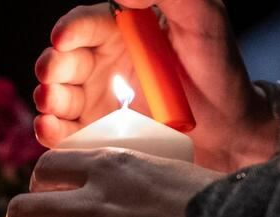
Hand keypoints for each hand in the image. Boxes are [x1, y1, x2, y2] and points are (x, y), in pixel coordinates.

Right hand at [34, 1, 278, 170]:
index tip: (64, 39)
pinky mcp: (98, 136)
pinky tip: (50, 129)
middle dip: (51, 67)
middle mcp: (103, 64)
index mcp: (120, 30)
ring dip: (47, 98)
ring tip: (50, 103)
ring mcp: (98, 102)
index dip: (69, 31)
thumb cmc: (218, 66)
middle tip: (51, 75)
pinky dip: (52, 132)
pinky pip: (67, 134)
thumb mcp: (203, 16)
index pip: (84, 25)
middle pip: (62, 62)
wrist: (232, 126)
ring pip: (58, 97)